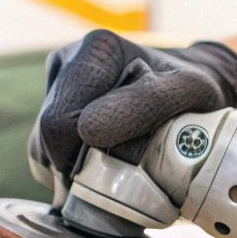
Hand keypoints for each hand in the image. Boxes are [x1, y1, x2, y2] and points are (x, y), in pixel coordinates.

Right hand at [28, 30, 236, 194]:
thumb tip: (87, 129)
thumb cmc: (195, 92)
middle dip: (74, 169)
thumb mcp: (189, 92)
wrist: (193, 91)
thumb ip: (146, 103)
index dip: (79, 160)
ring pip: (41, 146)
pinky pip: (44, 151)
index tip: (113, 180)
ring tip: (110, 178)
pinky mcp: (55, 107)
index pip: (61, 120)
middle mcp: (68, 61)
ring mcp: (58, 84)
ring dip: (71, 173)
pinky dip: (68, 171)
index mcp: (97, 49)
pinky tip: (98, 172)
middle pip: (47, 134)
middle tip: (111, 188)